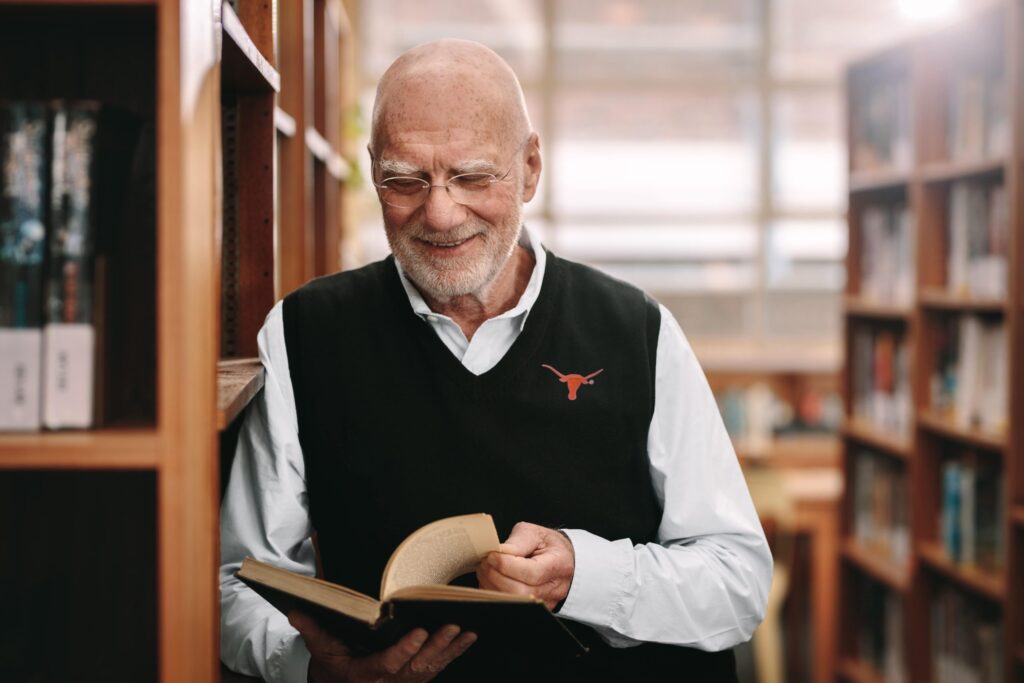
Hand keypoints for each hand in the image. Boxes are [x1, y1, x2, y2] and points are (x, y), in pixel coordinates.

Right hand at [288, 611, 475, 682]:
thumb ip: (311, 629)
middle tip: (452, 626)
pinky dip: (453, 654)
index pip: (387, 665)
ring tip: (466, 631)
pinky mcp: (415, 680)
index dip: (404, 651)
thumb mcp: (319, 647)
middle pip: (416, 668)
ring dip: (450, 650)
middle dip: (436, 647)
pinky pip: (436, 668)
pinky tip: (468, 639)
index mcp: (364, 675)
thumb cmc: (332, 663)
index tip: (419, 633)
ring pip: (430, 669)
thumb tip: (295, 610)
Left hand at [475, 521, 574, 610]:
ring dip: (492, 586)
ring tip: (485, 569)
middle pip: (521, 591)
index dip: (506, 565)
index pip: (531, 572)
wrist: (561, 559)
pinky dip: (495, 593)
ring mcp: (545, 601)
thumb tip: (499, 551)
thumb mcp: (535, 533)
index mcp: (559, 564)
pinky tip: (490, 579)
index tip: (492, 555)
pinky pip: (510, 605)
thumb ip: (518, 542)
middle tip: (485, 562)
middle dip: (496, 576)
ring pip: (514, 601)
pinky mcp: (533, 609)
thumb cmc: (547, 545)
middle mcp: (555, 587)